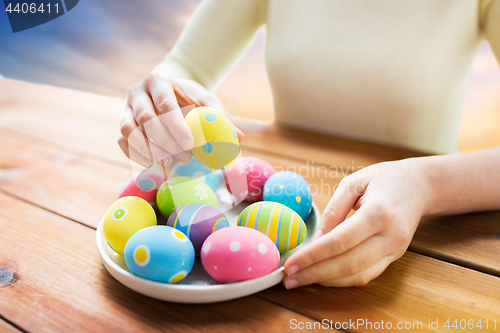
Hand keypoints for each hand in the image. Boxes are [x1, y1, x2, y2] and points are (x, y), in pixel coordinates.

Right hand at [118, 66, 244, 166]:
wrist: (170, 89)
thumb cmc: (189, 96)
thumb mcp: (205, 100)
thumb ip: (219, 116)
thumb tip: (238, 137)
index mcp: (158, 81)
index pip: (165, 104)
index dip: (176, 126)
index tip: (191, 143)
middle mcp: (137, 92)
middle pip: (146, 118)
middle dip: (165, 140)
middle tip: (184, 156)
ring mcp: (126, 107)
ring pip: (129, 129)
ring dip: (147, 148)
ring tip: (166, 161)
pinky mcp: (123, 122)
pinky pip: (122, 139)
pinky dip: (133, 152)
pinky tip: (149, 162)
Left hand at [283, 158, 430, 287]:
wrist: (420, 186)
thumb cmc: (385, 179)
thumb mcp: (354, 182)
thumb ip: (334, 210)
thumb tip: (316, 239)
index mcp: (378, 212)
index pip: (340, 241)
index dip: (313, 256)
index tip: (290, 264)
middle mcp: (390, 236)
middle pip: (348, 263)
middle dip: (315, 273)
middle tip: (288, 279)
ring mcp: (395, 249)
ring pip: (358, 275)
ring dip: (326, 281)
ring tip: (300, 280)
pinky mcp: (395, 257)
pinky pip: (367, 275)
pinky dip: (342, 280)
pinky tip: (322, 277)